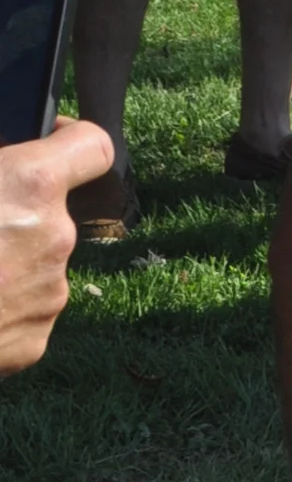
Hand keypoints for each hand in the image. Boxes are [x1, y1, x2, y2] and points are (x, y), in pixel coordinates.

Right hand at [0, 117, 111, 375]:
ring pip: (35, 265)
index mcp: (33, 186)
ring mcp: (50, 293)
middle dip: (17, 216)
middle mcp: (56, 237)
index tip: (48, 144)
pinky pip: (24, 311)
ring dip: (7, 265)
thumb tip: (3, 163)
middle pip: (52, 215)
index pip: (92, 147)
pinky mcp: (35, 341)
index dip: (70, 140)